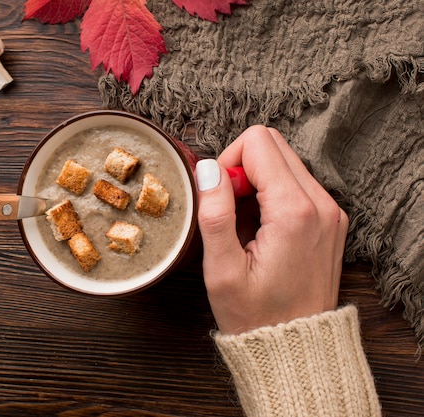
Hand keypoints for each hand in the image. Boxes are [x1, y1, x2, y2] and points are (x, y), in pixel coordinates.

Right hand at [195, 126, 347, 334]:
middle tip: (230, 211)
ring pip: (284, 161)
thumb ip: (215, 214)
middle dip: (242, 168)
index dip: (227, 163)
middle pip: (273, 144)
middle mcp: (321, 204)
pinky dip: (272, 196)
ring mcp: (330, 211)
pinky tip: (260, 230)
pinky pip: (295, 184)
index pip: (257, 143)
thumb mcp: (223, 271)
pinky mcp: (329, 219)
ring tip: (245, 226)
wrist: (297, 349)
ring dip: (256, 183)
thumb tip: (209, 169)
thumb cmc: (257, 317)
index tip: (220, 199)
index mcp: (295, 211)